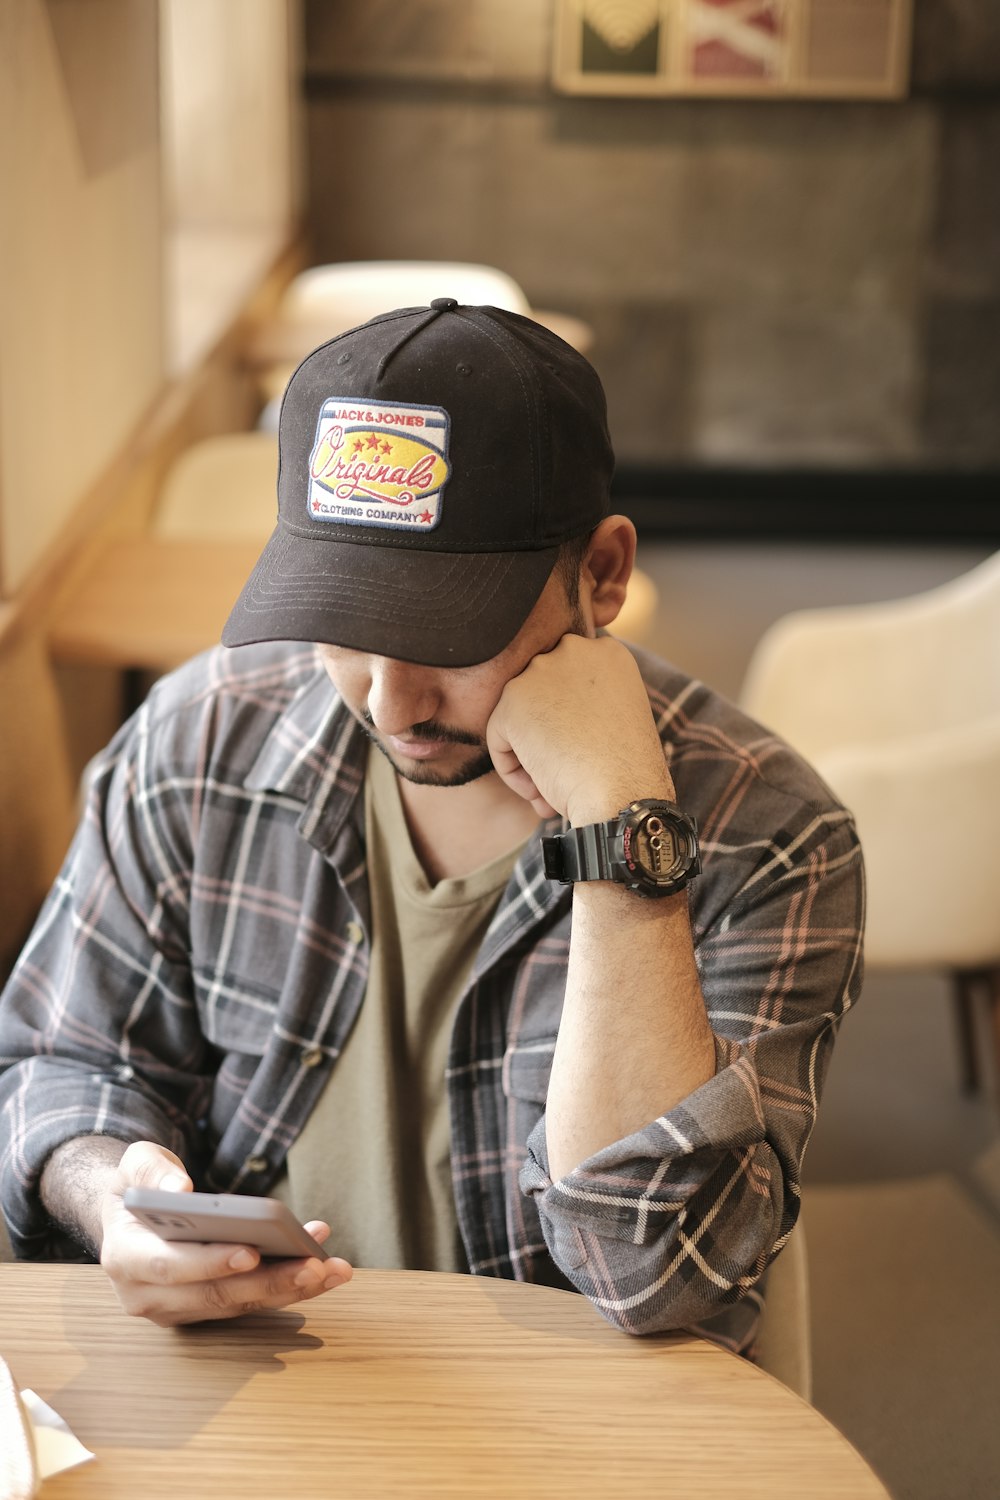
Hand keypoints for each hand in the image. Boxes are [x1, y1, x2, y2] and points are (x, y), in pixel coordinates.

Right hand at [100, 1142, 351, 1325]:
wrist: (128, 1219)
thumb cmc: (138, 1189)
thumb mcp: (134, 1164)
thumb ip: (151, 1171)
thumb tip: (179, 1189)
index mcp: (125, 1257)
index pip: (170, 1266)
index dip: (211, 1262)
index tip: (252, 1252)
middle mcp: (146, 1295)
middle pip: (214, 1294)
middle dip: (269, 1281)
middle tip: (315, 1265)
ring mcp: (174, 1310)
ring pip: (237, 1305)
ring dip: (289, 1289)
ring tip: (332, 1268)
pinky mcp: (201, 1313)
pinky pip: (247, 1304)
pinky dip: (286, 1288)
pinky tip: (321, 1269)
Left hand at [486, 634, 673, 822]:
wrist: (622, 792)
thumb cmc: (626, 770)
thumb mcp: (618, 717)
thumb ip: (586, 700)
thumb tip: (547, 714)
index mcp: (607, 652)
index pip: (568, 680)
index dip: (570, 720)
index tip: (585, 751)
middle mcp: (573, 649)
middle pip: (540, 694)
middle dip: (547, 733)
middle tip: (565, 770)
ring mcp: (541, 670)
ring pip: (518, 716)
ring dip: (530, 754)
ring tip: (552, 788)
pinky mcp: (512, 699)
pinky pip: (499, 738)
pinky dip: (512, 771)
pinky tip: (539, 791)